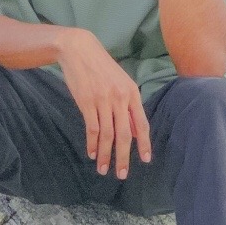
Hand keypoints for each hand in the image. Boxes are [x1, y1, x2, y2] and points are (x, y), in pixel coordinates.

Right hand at [57, 29, 151, 177]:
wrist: (80, 50)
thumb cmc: (101, 67)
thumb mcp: (120, 82)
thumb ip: (128, 105)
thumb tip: (133, 131)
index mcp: (132, 93)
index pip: (141, 124)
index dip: (144, 144)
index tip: (145, 160)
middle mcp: (120, 98)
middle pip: (124, 135)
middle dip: (123, 157)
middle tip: (121, 174)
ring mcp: (103, 101)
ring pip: (107, 135)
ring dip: (105, 155)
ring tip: (103, 169)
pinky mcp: (87, 102)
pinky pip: (92, 128)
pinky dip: (92, 143)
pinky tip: (92, 153)